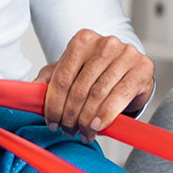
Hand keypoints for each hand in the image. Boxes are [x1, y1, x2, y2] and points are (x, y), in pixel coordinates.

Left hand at [34, 29, 153, 142]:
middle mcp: (105, 43)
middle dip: (70, 115)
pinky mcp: (142, 68)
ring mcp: (126, 53)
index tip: (51, 122)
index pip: (63, 76)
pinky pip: (120, 96)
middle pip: (80, 87)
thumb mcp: (71, 72)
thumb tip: (30, 90)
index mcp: (83, 40)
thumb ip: (50, 79)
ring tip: (83, 132)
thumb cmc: (98, 73)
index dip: (54, 104)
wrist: (129, 71)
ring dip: (87, 119)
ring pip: (99, 93)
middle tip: (68, 130)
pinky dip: (106, 115)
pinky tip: (98, 126)